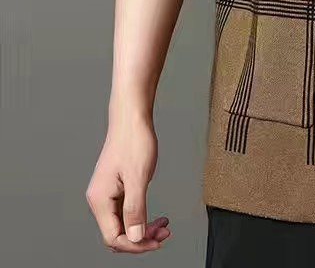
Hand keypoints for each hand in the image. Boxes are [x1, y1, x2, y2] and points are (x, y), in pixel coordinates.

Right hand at [85, 111, 169, 252]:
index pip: (114, 237)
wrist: (131, 118)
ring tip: (163, 225)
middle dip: (141, 237)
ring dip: (143, 228)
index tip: (156, 241)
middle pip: (118, 233)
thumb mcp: (138, 177)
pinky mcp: (116, 187)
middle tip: (164, 233)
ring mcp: (107, 194)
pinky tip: (155, 215)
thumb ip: (135, 209)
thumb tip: (135, 238)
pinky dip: (141, 216)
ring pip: (123, 223)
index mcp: (100, 200)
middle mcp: (100, 200)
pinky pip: (126, 211)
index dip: (135, 244)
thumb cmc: (134, 141)